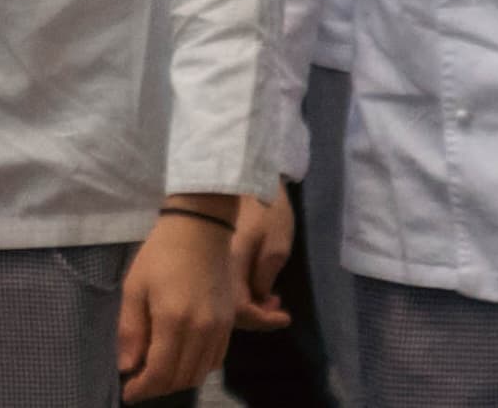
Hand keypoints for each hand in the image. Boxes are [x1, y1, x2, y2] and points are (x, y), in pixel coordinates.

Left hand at [113, 208, 236, 399]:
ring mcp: (220, 328)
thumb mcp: (134, 288)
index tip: (127, 393)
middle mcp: (202, 330)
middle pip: (182, 378)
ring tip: (156, 373)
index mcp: (174, 320)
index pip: (160, 373)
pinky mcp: (230, 323)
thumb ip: (130, 331)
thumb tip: (126, 367)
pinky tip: (180, 359)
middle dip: (158, 388)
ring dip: (177, 380)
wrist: (201, 227)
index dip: (143, 389)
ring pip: (200, 373)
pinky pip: (214, 360)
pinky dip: (196, 368)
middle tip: (138, 383)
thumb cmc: (161, 254)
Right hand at [226, 184, 294, 325]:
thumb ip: (266, 277)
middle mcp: (216, 270)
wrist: (245, 177)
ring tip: (270, 299)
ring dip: (249, 307)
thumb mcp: (277, 244)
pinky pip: (222, 287)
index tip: (285, 317)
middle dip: (256, 317)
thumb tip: (258, 300)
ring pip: (224, 301)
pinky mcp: (213, 257)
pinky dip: (240, 294)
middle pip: (228, 311)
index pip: (241, 311)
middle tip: (278, 308)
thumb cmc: (267, 208)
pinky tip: (256, 288)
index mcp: (231, 266)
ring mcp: (212, 264)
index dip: (263, 320)